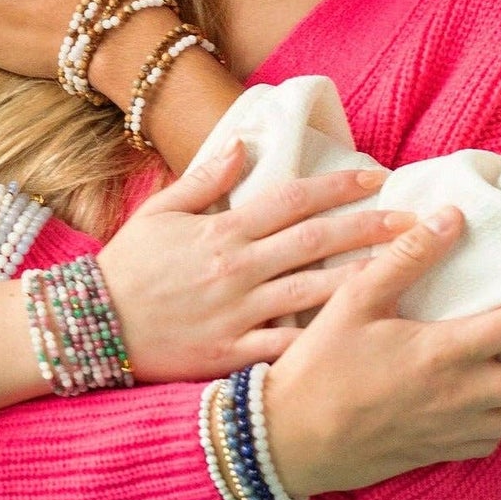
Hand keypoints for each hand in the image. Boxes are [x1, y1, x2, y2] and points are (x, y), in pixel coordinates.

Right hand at [98, 140, 415, 382]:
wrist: (86, 327)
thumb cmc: (125, 268)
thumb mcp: (158, 212)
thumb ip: (205, 178)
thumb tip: (244, 143)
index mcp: (223, 231)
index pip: (293, 198)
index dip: (338, 185)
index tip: (377, 175)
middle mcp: (237, 269)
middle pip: (315, 242)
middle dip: (369, 229)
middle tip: (414, 222)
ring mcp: (236, 314)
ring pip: (311, 295)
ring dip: (360, 281)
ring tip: (405, 274)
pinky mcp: (229, 355)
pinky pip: (283, 350)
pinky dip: (318, 345)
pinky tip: (359, 340)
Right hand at [262, 207, 500, 496]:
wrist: (289, 441)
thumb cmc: (319, 367)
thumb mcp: (353, 300)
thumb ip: (406, 258)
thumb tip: (452, 218)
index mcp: (446, 351)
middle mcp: (463, 396)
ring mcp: (455, 430)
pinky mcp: (442, 452)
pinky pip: (498, 439)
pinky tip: (498, 398)